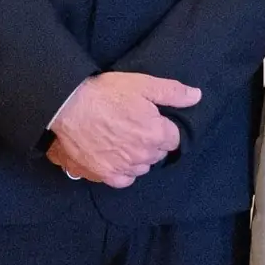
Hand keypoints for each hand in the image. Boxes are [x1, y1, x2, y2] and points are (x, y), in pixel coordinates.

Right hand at [46, 71, 201, 187]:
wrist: (68, 107)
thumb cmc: (105, 93)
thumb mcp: (142, 84)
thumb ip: (172, 92)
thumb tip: (196, 97)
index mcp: (156, 134)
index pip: (173, 139)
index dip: (163, 129)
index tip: (151, 121)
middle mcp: (143, 155)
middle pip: (157, 154)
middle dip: (151, 143)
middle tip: (134, 128)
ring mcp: (123, 167)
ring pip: (142, 167)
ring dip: (137, 157)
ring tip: (123, 141)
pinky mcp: (105, 175)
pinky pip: (123, 179)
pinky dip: (122, 171)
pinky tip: (115, 157)